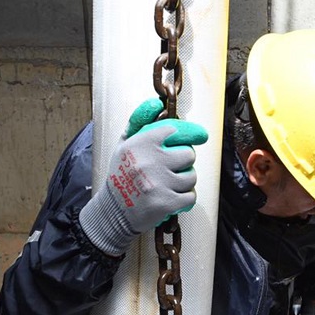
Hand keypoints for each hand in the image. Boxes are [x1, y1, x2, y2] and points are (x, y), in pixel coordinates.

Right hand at [78, 99, 207, 256]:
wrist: (113, 211)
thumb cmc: (122, 174)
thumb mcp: (124, 142)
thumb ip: (140, 120)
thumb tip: (156, 103)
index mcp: (141, 143)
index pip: (176, 130)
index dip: (190, 133)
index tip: (200, 136)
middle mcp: (150, 161)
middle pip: (189, 154)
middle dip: (183, 161)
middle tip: (170, 168)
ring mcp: (159, 183)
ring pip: (191, 176)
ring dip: (184, 181)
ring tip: (167, 184)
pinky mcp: (166, 203)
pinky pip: (191, 196)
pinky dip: (184, 199)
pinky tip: (171, 197)